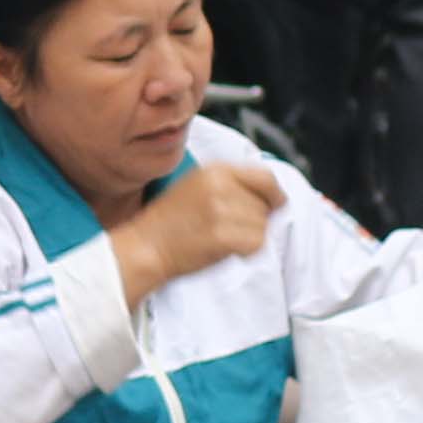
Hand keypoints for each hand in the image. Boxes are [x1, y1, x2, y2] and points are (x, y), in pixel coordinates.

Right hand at [115, 163, 279, 305]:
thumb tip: (275, 197)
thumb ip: (232, 184)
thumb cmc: (170, 221)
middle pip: (265, 204)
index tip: (277, 204)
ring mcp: (221, 211)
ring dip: (249, 236)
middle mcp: (220, 186)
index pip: (265, 177)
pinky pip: (256, 244)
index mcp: (215, 170)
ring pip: (262, 226)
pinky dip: (246, 252)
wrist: (146, 246)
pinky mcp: (222, 236)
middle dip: (255, 219)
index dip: (275, 193)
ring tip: (220, 238)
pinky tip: (224, 250)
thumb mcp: (197, 185)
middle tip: (227, 228)